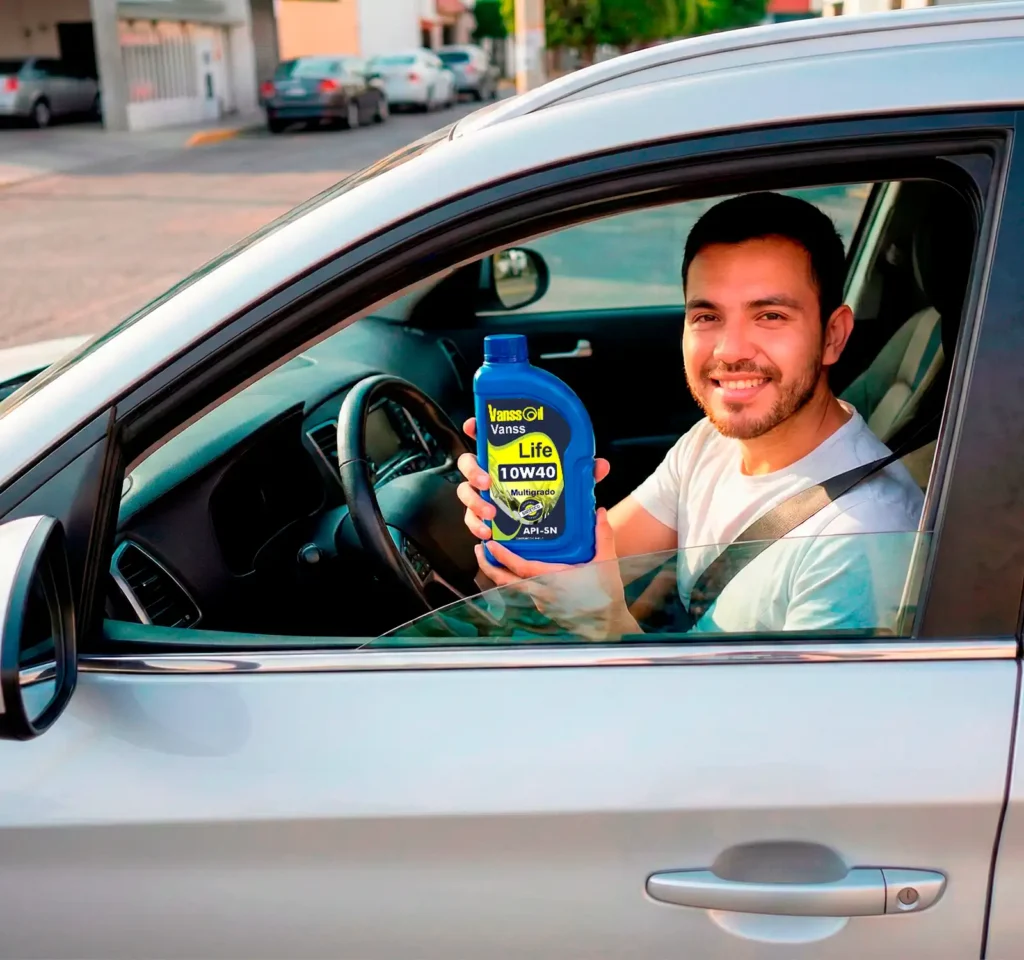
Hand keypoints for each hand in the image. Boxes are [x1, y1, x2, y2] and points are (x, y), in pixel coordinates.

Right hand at [457, 417, 610, 540]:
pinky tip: (487, 532)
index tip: (473, 426)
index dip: (477, 429)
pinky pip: (471, 520)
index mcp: (507, 459)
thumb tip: (599, 466)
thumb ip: (582, 473)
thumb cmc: (552, 497)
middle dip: (473, 471)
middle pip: (468, 464)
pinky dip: (476, 526)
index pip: (488, 438)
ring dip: (474, 503)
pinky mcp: (482, 518)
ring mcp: (483, 496)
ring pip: (465, 493)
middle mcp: (490, 474)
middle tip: (487, 482)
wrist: (548, 532)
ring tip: (491, 513)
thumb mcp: (570, 484)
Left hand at [474, 508, 639, 640]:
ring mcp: (541, 603)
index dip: (502, 556)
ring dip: (499, 573)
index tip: (490, 544)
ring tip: (493, 557)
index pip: (520, 568)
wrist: (608, 624)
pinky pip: (523, 592)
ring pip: (512, 588)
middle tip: (479, 550)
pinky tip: (515, 570)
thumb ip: (602, 535)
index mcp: (554, 580)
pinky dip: (513, 580)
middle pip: (505, 582)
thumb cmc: (606, 595)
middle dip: (488, 566)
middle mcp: (543, 594)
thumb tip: (598, 511)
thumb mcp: (606, 563)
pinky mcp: (544, 608)